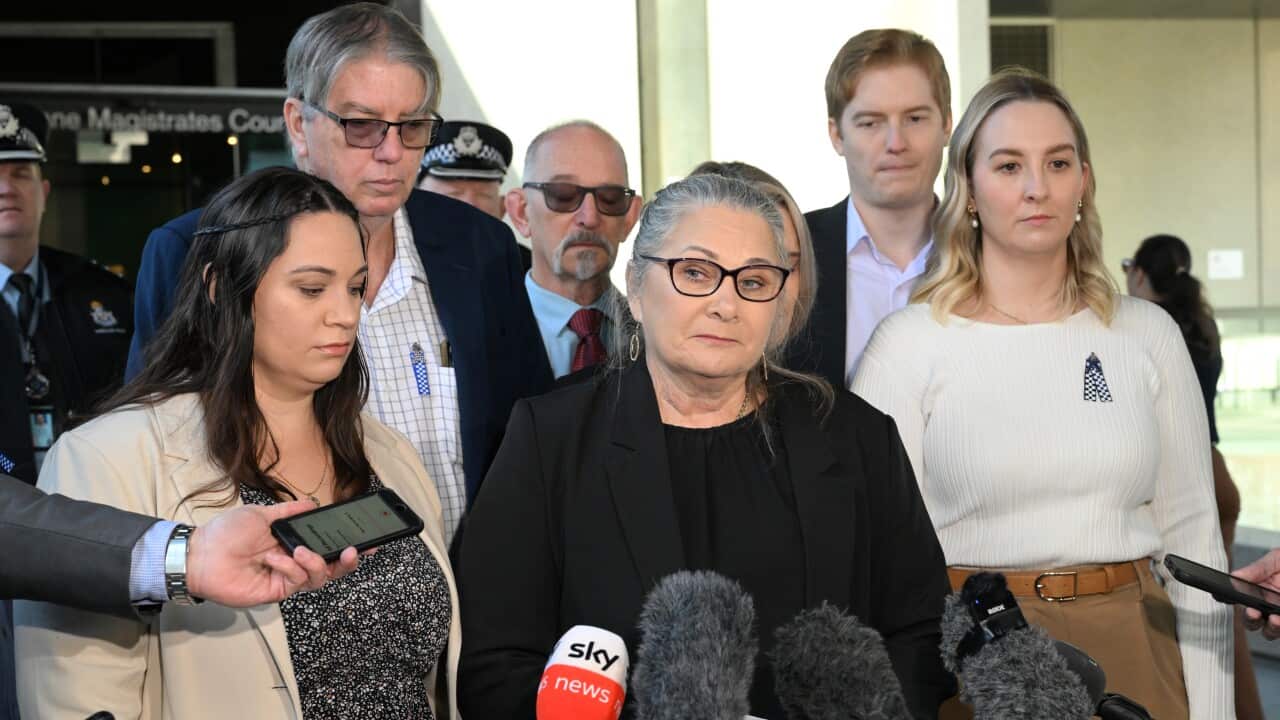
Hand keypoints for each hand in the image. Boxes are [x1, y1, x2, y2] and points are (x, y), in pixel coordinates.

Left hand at [184, 501, 360, 606]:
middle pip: (331, 567)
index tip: (370, 539)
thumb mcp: (262, 514)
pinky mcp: (276, 591)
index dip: (348, 545)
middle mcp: (293, 562)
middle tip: (353, 551)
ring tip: (299, 551)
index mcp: (292, 542)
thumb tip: (312, 503)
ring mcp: (286, 578)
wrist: (202, 553)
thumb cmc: (227, 533)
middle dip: (347, 561)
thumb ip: (289, 511)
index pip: (327, 545)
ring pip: (319, 577)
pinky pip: (296, 581)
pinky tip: (274, 558)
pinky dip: (290, 567)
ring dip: (315, 562)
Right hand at [1233, 548, 1279, 639]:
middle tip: (1254, 613)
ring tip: (1276, 619)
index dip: (1234, 605)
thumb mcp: (1277, 560)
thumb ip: (1257, 569)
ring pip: (1272, 632)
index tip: (1232, 601)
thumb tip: (1235, 576)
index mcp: (1261, 592)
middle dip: (1251, 619)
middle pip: (1254, 622)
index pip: (1244, 603)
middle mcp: (1271, 607)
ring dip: (1271, 628)